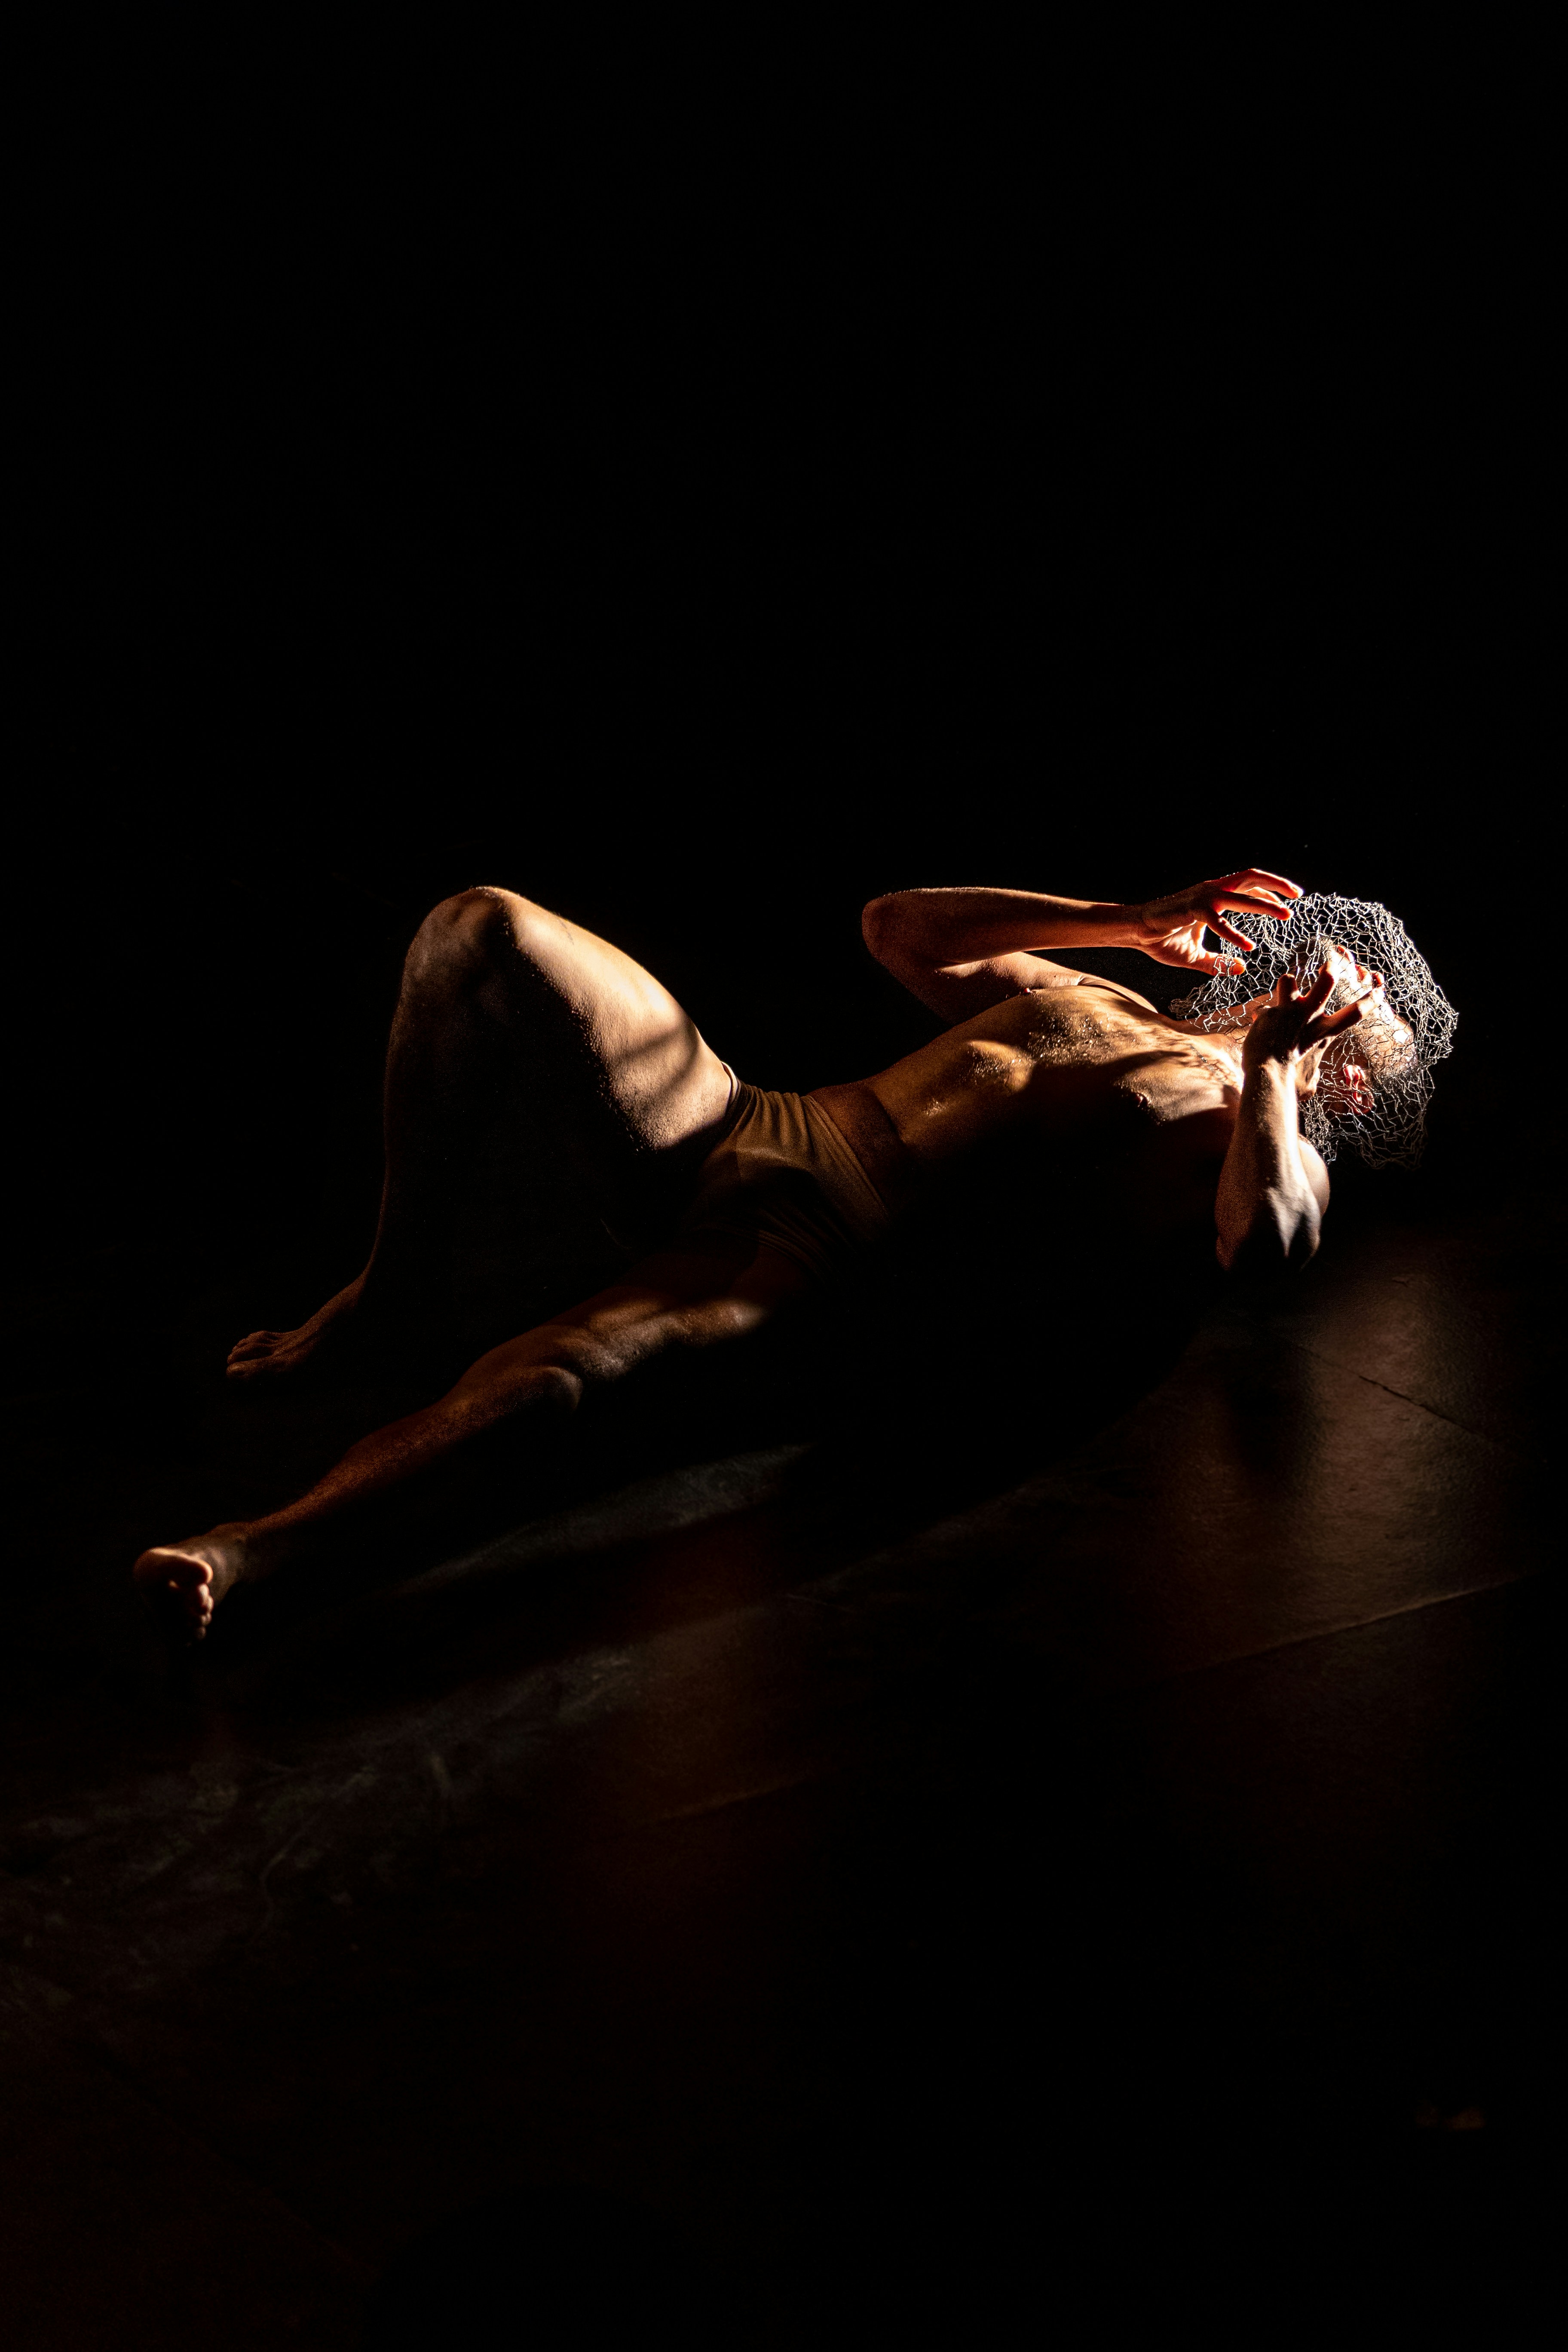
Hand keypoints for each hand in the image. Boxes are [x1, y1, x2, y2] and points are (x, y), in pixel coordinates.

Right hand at [1131, 869, 1302, 974]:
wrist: (1136, 932)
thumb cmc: (1163, 939)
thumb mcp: (1196, 956)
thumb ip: (1219, 963)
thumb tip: (1241, 968)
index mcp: (1214, 895)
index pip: (1249, 886)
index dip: (1270, 893)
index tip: (1287, 904)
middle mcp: (1212, 890)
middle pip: (1252, 877)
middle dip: (1278, 884)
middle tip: (1299, 895)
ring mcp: (1203, 897)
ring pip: (1242, 893)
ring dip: (1267, 904)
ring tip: (1286, 915)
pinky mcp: (1193, 909)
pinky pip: (1219, 921)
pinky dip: (1235, 933)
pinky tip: (1248, 947)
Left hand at [1241, 964, 1381, 1072]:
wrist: (1270, 1078)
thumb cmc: (1290, 1084)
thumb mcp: (1309, 1083)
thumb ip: (1313, 1076)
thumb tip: (1313, 1080)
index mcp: (1324, 1033)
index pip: (1355, 1014)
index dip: (1371, 1000)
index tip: (1379, 989)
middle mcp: (1310, 1018)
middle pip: (1327, 982)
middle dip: (1330, 968)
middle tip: (1331, 962)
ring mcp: (1289, 1013)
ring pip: (1289, 981)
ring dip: (1288, 980)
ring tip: (1288, 980)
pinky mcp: (1269, 1014)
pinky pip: (1262, 1010)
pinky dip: (1260, 1017)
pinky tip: (1256, 1026)